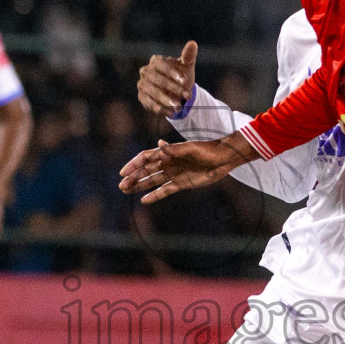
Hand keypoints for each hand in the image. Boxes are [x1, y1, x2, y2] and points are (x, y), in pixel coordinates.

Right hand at [118, 138, 244, 203]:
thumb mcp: (191, 149)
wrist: (223, 159)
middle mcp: (168, 163)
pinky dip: (155, 195)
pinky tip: (144, 200)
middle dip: (133, 178)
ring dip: (139, 186)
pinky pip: (165, 190)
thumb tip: (159, 143)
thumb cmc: (207, 150)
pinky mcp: (181, 183)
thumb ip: (174, 149)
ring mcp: (173, 174)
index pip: (146, 158)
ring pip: (152, 180)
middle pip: (146, 171)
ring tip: (126, 191)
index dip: (133, 164)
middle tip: (121, 186)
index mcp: (168, 152)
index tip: (123, 172)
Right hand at [137, 41, 196, 117]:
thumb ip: (188, 56)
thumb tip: (193, 43)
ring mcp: (142, 85)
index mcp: (156, 61)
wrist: (177, 92)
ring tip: (179, 107)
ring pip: (153, 92)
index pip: (162, 65)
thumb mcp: (187, 66)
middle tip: (187, 96)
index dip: (173, 73)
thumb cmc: (181, 76)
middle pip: (158, 80)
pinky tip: (171, 112)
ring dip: (167, 100)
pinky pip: (149, 103)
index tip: (185, 81)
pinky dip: (160, 108)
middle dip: (173, 88)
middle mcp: (146, 71)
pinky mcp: (142, 97)